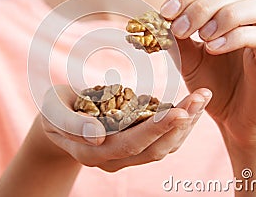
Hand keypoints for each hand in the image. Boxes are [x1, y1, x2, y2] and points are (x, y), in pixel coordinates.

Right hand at [40, 85, 210, 171]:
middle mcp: (113, 159)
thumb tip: (98, 136)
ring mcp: (125, 155)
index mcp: (92, 151)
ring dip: (185, 124)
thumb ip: (72, 123)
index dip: (155, 130)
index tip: (179, 111)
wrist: (57, 121)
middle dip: (180, 124)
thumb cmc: (54, 110)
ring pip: (163, 147)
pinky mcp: (133, 146)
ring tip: (202, 98)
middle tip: (200, 97)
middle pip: (154, 149)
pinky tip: (190, 106)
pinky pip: (162, 140)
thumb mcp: (54, 111)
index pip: (129, 144)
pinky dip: (179, 124)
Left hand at [161, 0, 255, 147]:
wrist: (232, 119)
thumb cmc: (212, 84)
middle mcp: (253, 18)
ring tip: (201, 38)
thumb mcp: (187, 57)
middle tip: (180, 29)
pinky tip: (214, 49)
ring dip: (224, 15)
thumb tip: (155, 16)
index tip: (167, 12)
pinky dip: (236, 37)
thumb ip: (176, 36)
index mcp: (231, 11)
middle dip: (202, 5)